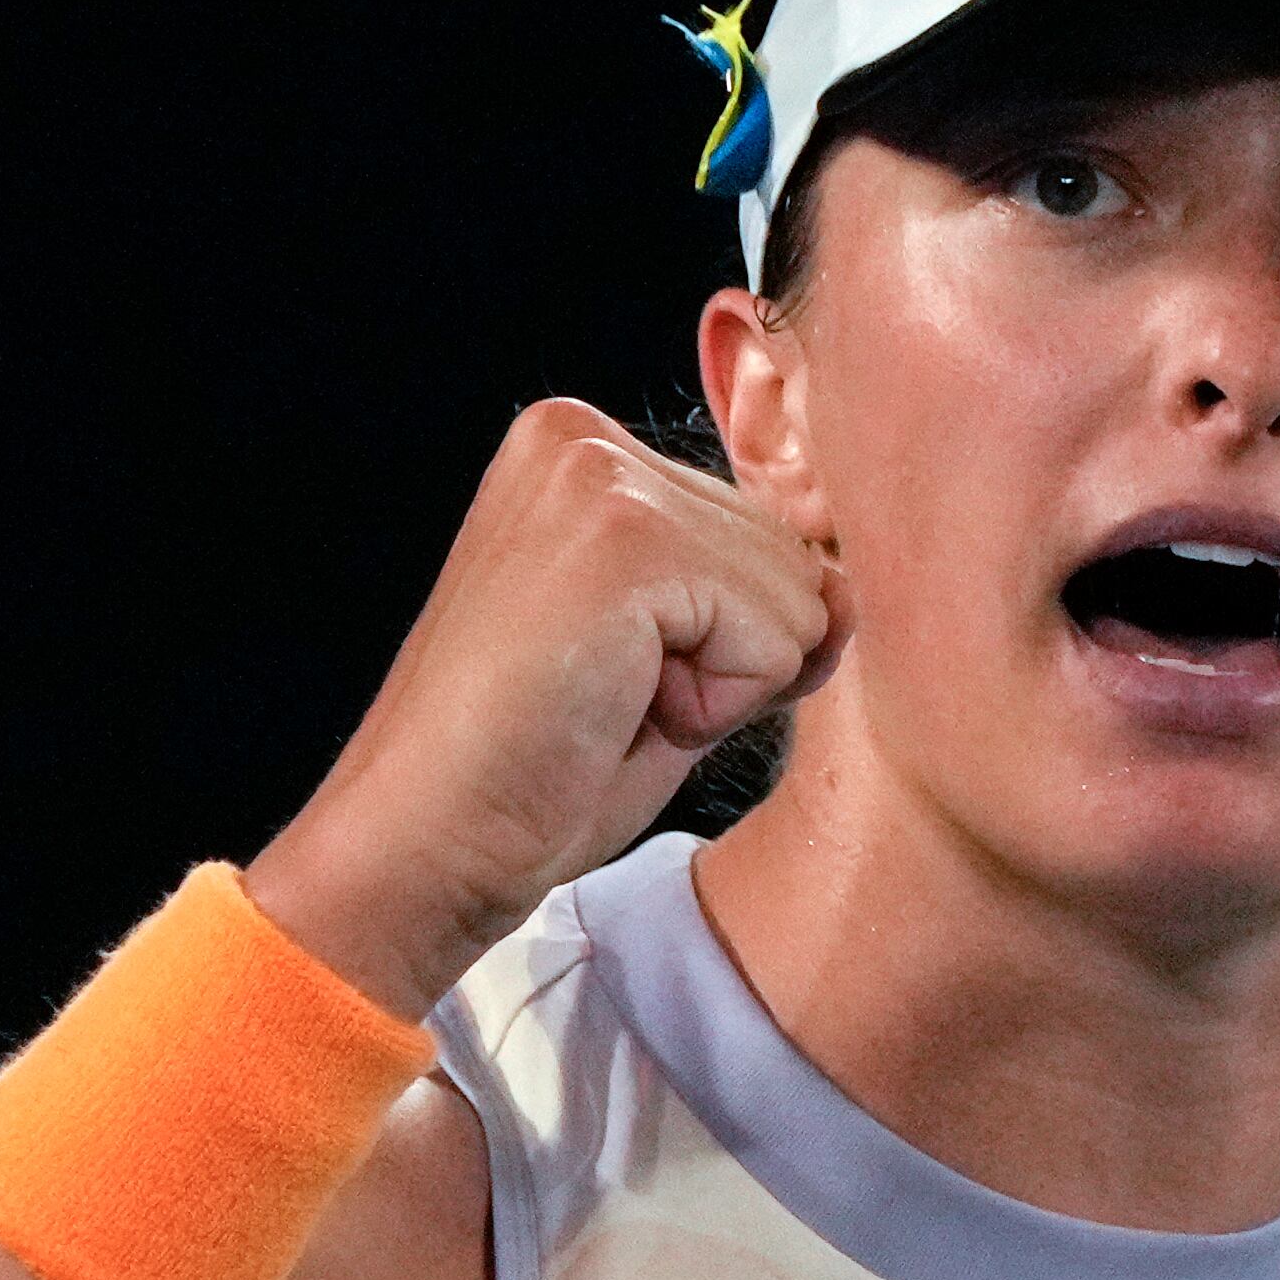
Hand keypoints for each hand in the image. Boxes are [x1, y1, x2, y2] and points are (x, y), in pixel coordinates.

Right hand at [249, 399, 841, 1012]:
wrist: (426, 843)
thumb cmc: (533, 771)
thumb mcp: (670, 658)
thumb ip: (756, 601)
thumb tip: (853, 588)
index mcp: (579, 449)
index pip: (765, 534)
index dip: (722, 638)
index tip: (611, 676)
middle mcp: (582, 436)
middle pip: (790, 557)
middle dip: (728, 656)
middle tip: (607, 696)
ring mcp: (599, 479)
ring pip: (795, 597)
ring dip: (722, 683)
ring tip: (606, 700)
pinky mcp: (623, 541)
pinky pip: (777, 635)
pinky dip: (716, 701)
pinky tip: (615, 706)